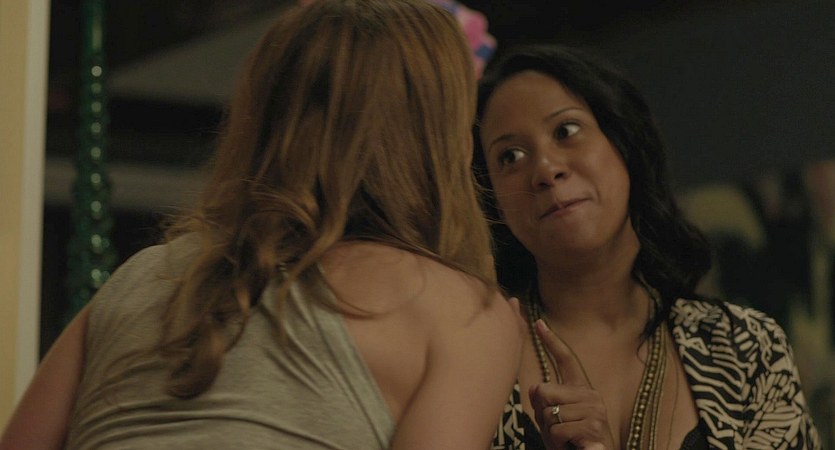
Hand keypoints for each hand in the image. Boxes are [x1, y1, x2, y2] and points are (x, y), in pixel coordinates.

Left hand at [528, 320, 614, 449]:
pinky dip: (557, 443)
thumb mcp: (553, 419)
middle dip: (541, 413)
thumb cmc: (572, 441)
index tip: (538, 322)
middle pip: (543, 391)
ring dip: (550, 433)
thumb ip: (544, 402)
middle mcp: (591, 395)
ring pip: (548, 414)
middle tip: (556, 429)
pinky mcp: (594, 427)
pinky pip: (557, 430)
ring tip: (565, 440)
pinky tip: (570, 446)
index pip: (566, 359)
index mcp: (581, 389)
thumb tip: (536, 388)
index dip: (552, 341)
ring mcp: (595, 410)